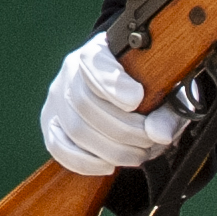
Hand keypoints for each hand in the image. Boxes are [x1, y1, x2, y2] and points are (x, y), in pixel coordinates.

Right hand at [40, 33, 181, 177]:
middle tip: (149, 141)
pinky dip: (86, 162)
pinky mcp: (51, 124)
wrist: (126, 93)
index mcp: (100, 50)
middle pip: (85, 102)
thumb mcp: (165, 94)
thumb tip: (160, 134)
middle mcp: (71, 70)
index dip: (112, 84)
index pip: (94, 62)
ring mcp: (57, 98)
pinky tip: (108, 165)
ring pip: (76, 128)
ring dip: (111, 150)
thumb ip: (166, 111)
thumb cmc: (147, 88)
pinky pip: (59, 147)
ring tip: (138, 155)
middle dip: (124, 129)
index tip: (137, 99)